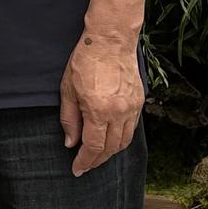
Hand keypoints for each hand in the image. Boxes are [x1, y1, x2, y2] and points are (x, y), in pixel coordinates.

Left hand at [59, 31, 143, 176]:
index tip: (77, 169)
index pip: (93, 147)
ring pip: (124, 141)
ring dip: (111, 152)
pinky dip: (121, 138)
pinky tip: (111, 139)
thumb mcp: (68, 90)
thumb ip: (69, 119)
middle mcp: (119, 112)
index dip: (85, 161)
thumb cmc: (86, 61)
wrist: (111, 40)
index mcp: (99, 110)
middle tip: (85, 166)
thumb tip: (71, 143)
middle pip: (110, 148)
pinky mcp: (139, 101)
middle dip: (97, 161)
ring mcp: (132, 107)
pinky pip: (132, 128)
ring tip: (97, 155)